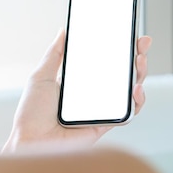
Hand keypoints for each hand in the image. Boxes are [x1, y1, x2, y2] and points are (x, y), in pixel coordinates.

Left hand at [3, 30, 151, 152]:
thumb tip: (64, 31)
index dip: (120, 49)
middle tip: (142, 43)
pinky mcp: (106, 124)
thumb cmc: (31, 114)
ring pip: (130, 91)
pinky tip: (135, 89)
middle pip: (123, 74)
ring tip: (140, 61)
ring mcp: (102, 109)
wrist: (30, 141)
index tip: (129, 34)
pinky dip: (136, 101)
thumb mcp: (41, 76)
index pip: (106, 62)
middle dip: (137, 56)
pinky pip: (128, 113)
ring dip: (141, 75)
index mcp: (81, 83)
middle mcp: (95, 96)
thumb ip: (54, 54)